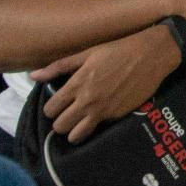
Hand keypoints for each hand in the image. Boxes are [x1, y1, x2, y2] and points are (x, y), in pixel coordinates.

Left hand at [33, 26, 179, 142]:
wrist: (152, 54)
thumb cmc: (118, 49)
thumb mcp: (88, 53)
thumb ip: (59, 66)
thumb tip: (33, 76)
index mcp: (77, 83)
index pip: (50, 109)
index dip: (51, 107)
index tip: (58, 103)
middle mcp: (87, 101)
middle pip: (60, 127)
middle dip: (60, 121)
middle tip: (68, 112)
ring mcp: (103, 111)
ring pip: (75, 136)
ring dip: (74, 130)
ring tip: (80, 119)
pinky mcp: (117, 116)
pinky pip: (97, 130)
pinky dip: (94, 126)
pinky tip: (99, 114)